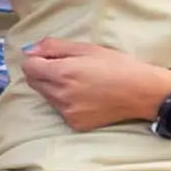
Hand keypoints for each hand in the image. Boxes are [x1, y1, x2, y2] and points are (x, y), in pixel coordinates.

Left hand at [21, 39, 170, 131]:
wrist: (141, 92)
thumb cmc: (116, 65)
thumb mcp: (86, 48)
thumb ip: (53, 47)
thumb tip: (28, 50)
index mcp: (62, 73)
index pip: (28, 68)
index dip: (37, 59)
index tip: (50, 57)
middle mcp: (61, 95)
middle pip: (33, 82)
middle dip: (43, 72)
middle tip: (66, 67)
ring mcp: (67, 112)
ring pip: (46, 96)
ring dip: (53, 87)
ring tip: (78, 81)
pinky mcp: (75, 123)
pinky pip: (59, 109)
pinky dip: (65, 101)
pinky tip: (84, 96)